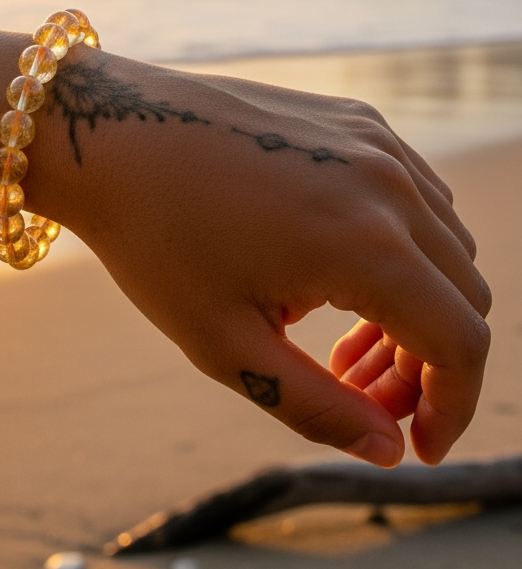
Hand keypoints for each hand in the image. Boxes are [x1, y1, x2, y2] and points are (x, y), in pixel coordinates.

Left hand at [0, 30, 491, 466]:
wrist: (105, 132)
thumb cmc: (152, 239)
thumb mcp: (223, 344)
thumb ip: (316, 408)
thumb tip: (387, 451)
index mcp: (366, 245)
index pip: (462, 344)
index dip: (453, 407)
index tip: (417, 445)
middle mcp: (388, 185)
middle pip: (462, 295)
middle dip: (427, 363)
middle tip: (356, 391)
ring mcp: (374, 141)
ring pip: (444, 244)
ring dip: (415, 304)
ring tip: (337, 341)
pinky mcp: (353, 118)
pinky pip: (412, 194)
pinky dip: (399, 246)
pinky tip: (326, 270)